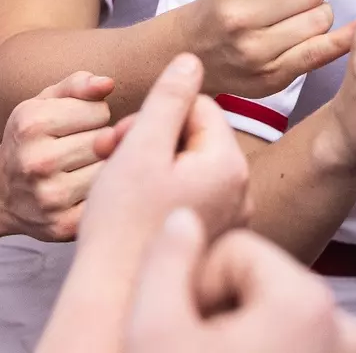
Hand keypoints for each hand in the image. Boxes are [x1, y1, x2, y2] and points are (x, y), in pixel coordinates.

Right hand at [0, 70, 119, 241]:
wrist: (0, 192)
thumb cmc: (32, 139)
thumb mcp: (44, 103)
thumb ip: (77, 86)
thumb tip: (108, 84)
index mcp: (31, 124)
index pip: (100, 111)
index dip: (94, 116)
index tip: (79, 125)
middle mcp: (37, 161)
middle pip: (106, 141)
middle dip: (101, 140)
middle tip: (80, 149)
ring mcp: (50, 196)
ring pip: (107, 171)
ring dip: (102, 167)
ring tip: (82, 168)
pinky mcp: (63, 225)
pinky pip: (103, 200)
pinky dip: (99, 194)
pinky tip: (83, 191)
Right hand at [78, 54, 250, 262]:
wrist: (113, 295)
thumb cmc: (122, 223)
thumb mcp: (142, 147)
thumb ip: (168, 98)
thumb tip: (191, 61)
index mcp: (229, 165)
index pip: (200, 106)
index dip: (157, 114)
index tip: (124, 137)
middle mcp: (241, 193)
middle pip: (197, 137)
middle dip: (155, 139)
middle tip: (114, 156)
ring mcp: (230, 220)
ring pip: (191, 166)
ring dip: (155, 165)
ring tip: (121, 183)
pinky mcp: (214, 240)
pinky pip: (192, 196)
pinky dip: (163, 193)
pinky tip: (135, 209)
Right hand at [125, 209, 355, 352]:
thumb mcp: (153, 326)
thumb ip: (166, 258)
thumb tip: (184, 217)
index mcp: (303, 299)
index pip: (236, 248)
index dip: (195, 279)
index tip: (179, 316)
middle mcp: (337, 322)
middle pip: (259, 276)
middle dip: (218, 301)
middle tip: (189, 339)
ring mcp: (341, 351)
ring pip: (273, 309)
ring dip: (236, 326)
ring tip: (205, 349)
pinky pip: (294, 339)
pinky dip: (261, 345)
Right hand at [185, 0, 355, 98]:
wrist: (192, 52)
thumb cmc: (227, 5)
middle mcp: (239, 18)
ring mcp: (255, 52)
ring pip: (320, 20)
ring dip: (318, 15)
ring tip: (295, 20)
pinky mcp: (272, 77)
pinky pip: (322, 52)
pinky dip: (339, 39)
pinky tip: (351, 31)